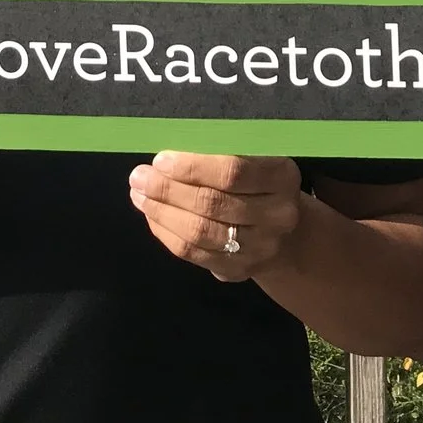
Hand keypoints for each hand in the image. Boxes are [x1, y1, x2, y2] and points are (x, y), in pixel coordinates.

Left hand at [129, 153, 307, 282]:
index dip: (192, 167)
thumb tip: (167, 154)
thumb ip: (218, 152)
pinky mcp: (240, 270)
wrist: (282, 229)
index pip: (232, 172)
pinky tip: (152, 216)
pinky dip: (167, 233)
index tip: (160, 159)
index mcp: (283, 177)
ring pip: (200, 231)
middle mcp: (278, 216)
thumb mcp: (253, 157)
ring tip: (139, 195)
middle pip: (212, 203)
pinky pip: (194, 253)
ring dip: (161, 212)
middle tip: (139, 177)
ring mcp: (261, 248)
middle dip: (168, 190)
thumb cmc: (257, 181)